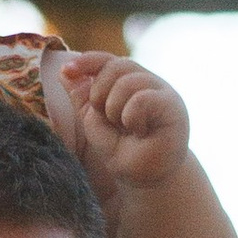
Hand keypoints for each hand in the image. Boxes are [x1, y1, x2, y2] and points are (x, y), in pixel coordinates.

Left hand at [57, 51, 190, 200]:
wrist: (145, 177)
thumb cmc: (124, 150)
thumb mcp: (95, 122)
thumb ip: (82, 97)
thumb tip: (63, 71)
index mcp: (130, 81)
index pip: (108, 60)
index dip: (87, 61)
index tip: (67, 71)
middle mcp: (148, 81)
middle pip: (116, 66)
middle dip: (99, 93)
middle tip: (106, 118)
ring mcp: (163, 91)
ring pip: (127, 81)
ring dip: (115, 109)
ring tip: (124, 128)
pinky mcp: (173, 106)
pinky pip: (142, 98)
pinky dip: (131, 117)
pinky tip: (139, 131)